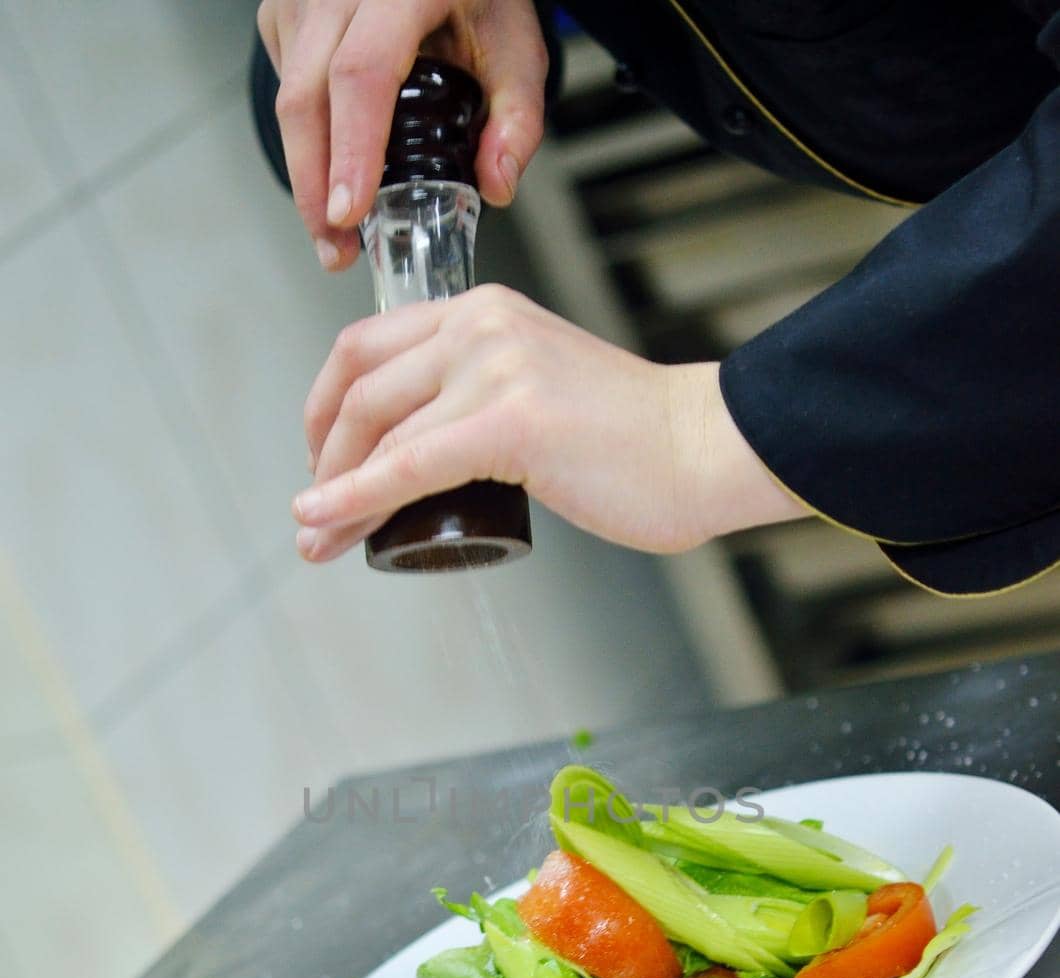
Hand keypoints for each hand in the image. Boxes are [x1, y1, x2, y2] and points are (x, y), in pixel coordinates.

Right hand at [256, 0, 548, 270]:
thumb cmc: (476, 0)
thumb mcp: (516, 49)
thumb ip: (518, 119)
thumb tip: (497, 185)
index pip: (362, 74)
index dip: (352, 150)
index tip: (349, 212)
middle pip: (306, 98)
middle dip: (315, 186)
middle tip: (337, 249)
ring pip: (287, 100)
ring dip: (305, 175)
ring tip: (334, 233)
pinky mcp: (285, 15)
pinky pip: (284, 90)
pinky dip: (306, 142)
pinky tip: (331, 171)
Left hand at [292, 286, 802, 559]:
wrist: (701, 449)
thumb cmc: (635, 439)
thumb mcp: (538, 391)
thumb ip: (486, 396)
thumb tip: (432, 451)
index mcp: (483, 312)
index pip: (367, 346)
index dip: (325, 406)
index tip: (321, 457)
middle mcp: (480, 324)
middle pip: (358, 383)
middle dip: (321, 453)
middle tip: (315, 509)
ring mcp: (495, 367)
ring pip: (378, 429)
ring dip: (332, 492)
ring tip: (318, 539)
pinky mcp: (510, 421)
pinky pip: (409, 465)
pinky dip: (356, 498)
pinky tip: (328, 524)